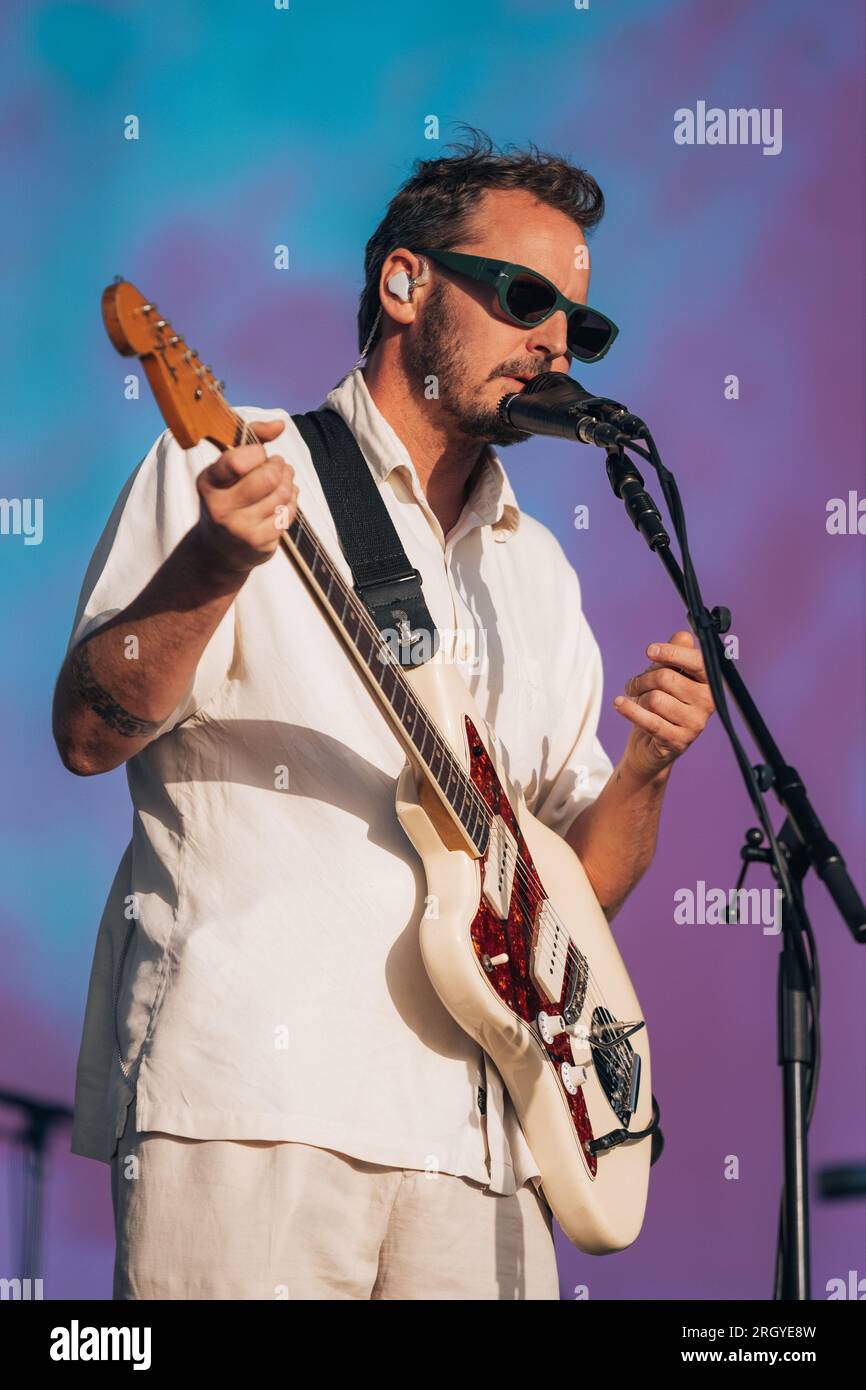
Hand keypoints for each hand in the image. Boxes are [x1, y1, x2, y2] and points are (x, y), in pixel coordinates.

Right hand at [195, 418, 298, 575]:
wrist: (219, 549)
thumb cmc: (228, 496)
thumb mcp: (228, 466)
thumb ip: (252, 438)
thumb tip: (280, 424)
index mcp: (208, 482)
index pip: (237, 461)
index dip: (257, 453)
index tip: (260, 453)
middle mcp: (220, 508)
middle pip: (266, 478)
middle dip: (279, 466)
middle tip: (279, 464)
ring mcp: (239, 528)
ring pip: (281, 494)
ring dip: (289, 481)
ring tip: (284, 478)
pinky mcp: (258, 543)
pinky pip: (288, 513)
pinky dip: (292, 501)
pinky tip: (285, 498)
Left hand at [614, 630, 714, 778]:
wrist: (652, 745)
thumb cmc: (662, 704)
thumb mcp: (667, 674)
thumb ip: (676, 654)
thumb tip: (683, 636)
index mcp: (709, 682)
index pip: (697, 661)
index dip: (672, 653)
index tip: (650, 650)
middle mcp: (708, 702)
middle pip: (666, 678)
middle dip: (643, 679)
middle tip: (636, 684)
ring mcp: (695, 724)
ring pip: (655, 699)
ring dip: (638, 697)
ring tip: (636, 699)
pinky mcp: (678, 741)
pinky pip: (649, 720)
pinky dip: (629, 710)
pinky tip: (619, 703)